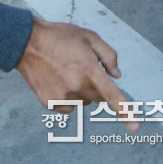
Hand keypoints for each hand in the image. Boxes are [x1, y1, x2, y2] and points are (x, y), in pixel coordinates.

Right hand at [17, 18, 138, 131]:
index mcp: (89, 69)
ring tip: (67, 71)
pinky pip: (68, 107)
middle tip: (83, 68)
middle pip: (98, 97)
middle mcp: (77, 86)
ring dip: (82, 91)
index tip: (134, 127)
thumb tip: (117, 75)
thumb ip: (107, 55)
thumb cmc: (60, 36)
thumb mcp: (89, 37)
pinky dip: (68, 97)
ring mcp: (62, 97)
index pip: (111, 95)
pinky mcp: (50, 103)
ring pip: (83, 102)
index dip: (125, 111)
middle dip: (96, 85)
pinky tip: (58, 80)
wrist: (28, 42)